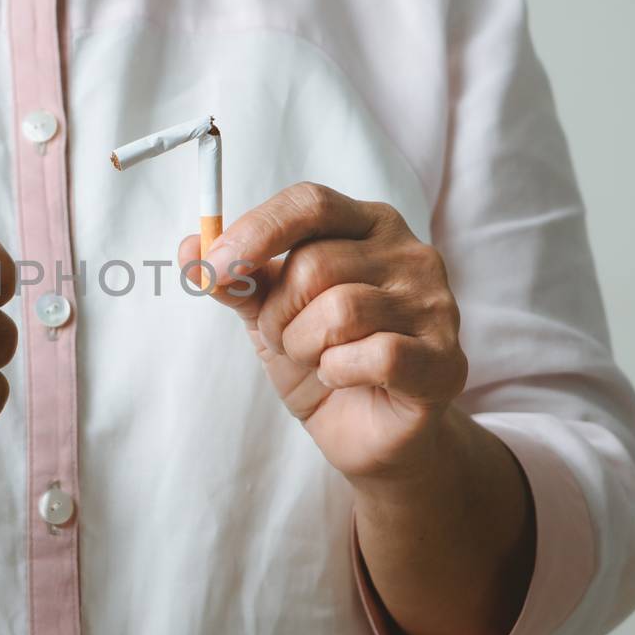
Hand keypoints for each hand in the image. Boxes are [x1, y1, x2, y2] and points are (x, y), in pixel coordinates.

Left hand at [181, 182, 467, 482]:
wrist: (366, 432)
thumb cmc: (323, 359)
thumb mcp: (269, 313)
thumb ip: (237, 280)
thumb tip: (189, 248)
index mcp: (368, 225)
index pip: (309, 203)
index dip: (255, 232)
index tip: (212, 268)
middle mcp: (410, 254)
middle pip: (316, 263)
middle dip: (277, 312)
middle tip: (281, 339)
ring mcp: (435, 304)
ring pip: (342, 310)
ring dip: (304, 346)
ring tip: (314, 360)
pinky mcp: (446, 360)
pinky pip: (376, 354)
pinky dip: (341, 371)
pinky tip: (343, 377)